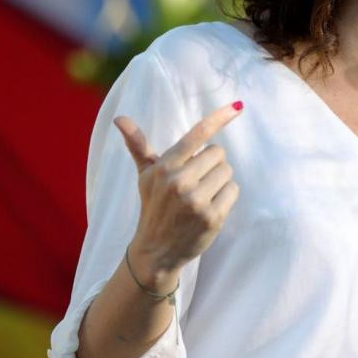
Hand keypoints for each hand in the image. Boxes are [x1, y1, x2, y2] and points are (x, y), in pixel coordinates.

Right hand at [114, 101, 243, 291]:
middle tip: (196, 181)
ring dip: (219, 181)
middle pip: (218, 154)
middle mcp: (179, 182)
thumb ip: (138, 145)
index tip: (238, 106)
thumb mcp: (145, 176)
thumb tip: (119, 118)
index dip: (219, 118)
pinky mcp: (212, 217)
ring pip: (227, 172)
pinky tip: (209, 207)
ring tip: (201, 196)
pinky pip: (233, 191)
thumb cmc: (153, 207)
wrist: (155, 252)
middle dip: (211, 165)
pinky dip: (226, 197)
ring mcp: (196, 201)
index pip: (196, 135)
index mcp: (164, 167)